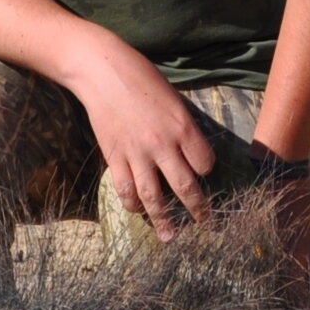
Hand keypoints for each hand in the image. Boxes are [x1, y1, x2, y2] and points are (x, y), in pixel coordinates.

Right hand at [63, 37, 216, 232]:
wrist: (102, 72)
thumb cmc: (142, 77)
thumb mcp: (173, 98)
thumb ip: (183, 126)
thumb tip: (191, 150)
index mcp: (182, 127)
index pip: (204, 162)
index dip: (207, 170)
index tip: (204, 172)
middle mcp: (162, 144)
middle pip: (185, 186)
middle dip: (198, 209)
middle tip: (207, 224)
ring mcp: (136, 153)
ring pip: (153, 196)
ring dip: (163, 220)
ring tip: (170, 237)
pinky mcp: (114, 156)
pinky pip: (125, 188)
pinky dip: (132, 204)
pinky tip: (137, 211)